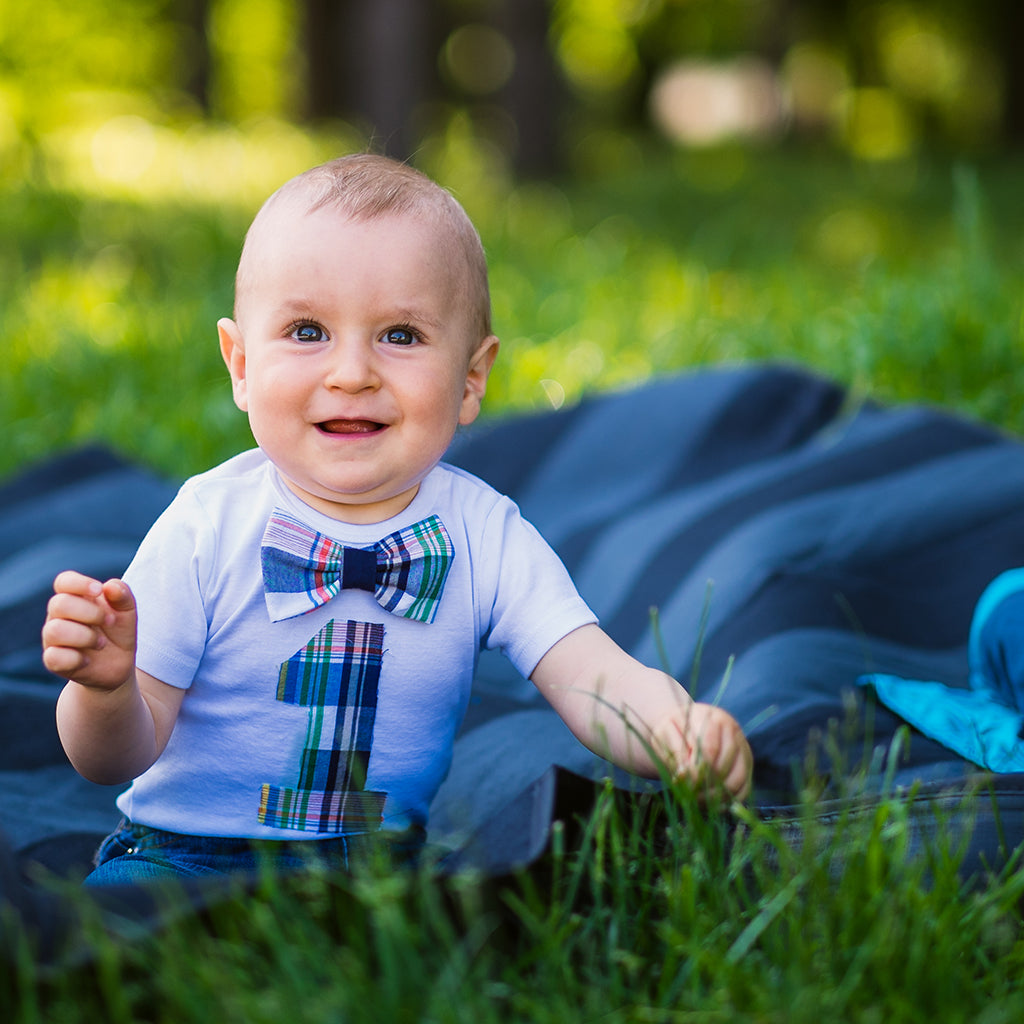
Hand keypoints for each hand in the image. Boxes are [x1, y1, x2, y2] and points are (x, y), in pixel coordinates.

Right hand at [42, 571, 137, 690]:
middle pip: (59, 603)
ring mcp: (53, 639)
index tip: (98, 591)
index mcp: (75, 598)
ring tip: (101, 643)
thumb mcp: (128, 612)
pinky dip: (76, 658)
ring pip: (55, 630)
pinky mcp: (53, 661)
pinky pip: (53, 657)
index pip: (64, 581)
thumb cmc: (118, 632)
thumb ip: (123, 595)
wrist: (118, 665)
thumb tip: (110, 586)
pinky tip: (88, 660)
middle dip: (91, 613)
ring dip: (86, 636)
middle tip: (111, 621)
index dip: (79, 583)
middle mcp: (59, 616)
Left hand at [652, 702, 752, 800]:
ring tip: (698, 798)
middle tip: (690, 792)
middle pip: (725, 764)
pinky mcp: (747, 763)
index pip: (709, 748)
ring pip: (737, 777)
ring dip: (717, 793)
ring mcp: (743, 746)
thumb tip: (685, 775)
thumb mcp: (666, 734)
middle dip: (705, 783)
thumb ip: (675, 752)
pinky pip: (745, 787)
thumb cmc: (673, 730)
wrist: (684, 726)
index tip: (683, 779)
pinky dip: (730, 799)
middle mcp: (732, 730)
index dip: (696, 769)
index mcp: (710, 717)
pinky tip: (712, 801)